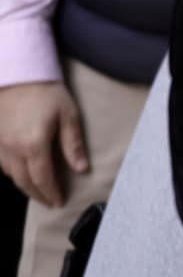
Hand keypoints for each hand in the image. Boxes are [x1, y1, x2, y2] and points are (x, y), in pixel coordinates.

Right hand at [0, 81, 87, 207]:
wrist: (18, 74)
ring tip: (39, 191)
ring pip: (11, 175)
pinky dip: (13, 173)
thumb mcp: (68, 116)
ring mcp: (0, 145)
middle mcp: (13, 149)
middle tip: (50, 202)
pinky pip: (2, 163)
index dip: (51, 193)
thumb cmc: (47, 93)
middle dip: (38, 195)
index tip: (60, 202)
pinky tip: (22, 173)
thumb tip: (82, 169)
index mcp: (33, 145)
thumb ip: (73, 144)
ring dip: (25, 186)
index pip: (42, 179)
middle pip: (24, 182)